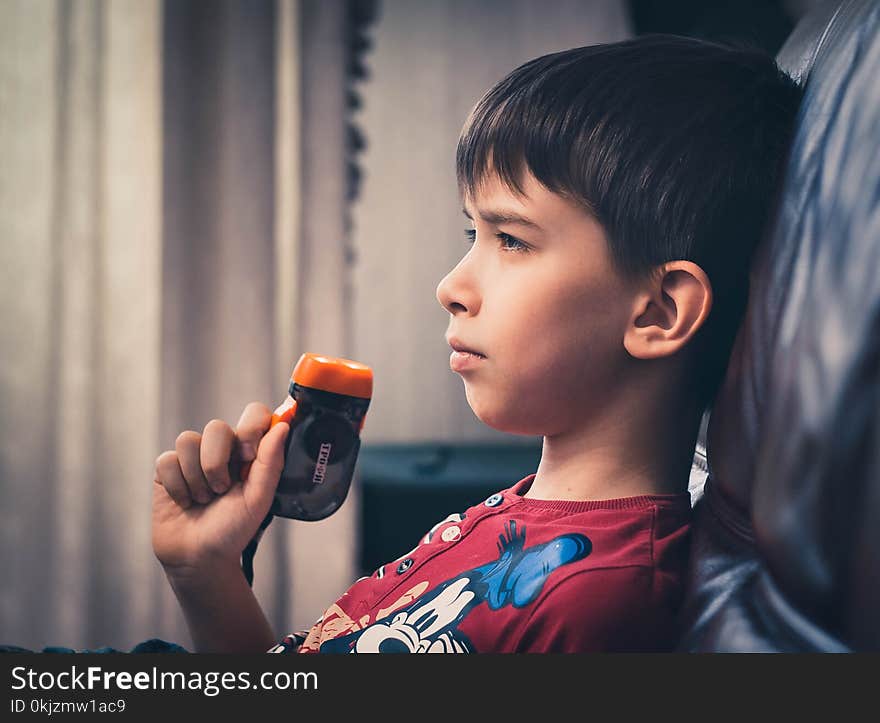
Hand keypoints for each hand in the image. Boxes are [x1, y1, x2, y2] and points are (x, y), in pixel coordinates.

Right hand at [152, 402, 288, 574]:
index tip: (247, 455)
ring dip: (197, 478)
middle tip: (222, 490)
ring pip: (187, 440)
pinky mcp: (167, 470)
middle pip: (215, 427)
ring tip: (204, 500)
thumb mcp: (259, 498)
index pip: (253, 413)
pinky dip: (178, 486)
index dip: (250, 427)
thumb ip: (271, 460)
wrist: (200, 558)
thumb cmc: (234, 529)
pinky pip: (167, 460)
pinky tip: (185, 502)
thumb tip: (282, 424)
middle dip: (217, 463)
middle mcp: (220, 449)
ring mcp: (192, 458)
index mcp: (248, 452)